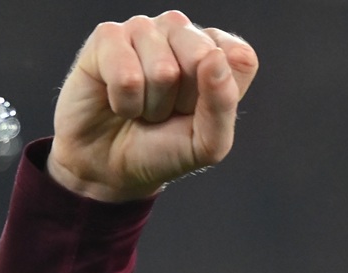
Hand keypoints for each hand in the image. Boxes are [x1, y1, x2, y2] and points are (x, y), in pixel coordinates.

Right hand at [47, 10, 259, 202]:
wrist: (110, 167)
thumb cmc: (163, 149)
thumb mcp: (207, 142)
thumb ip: (223, 103)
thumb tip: (214, 57)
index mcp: (215, 51)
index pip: (240, 59)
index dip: (220, 96)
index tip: (199, 111)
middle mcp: (182, 31)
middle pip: (202, 57)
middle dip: (183, 100)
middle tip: (168, 111)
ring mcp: (144, 29)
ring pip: (162, 70)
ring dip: (151, 105)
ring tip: (142, 108)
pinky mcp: (107, 37)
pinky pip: (125, 75)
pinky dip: (124, 103)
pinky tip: (118, 101)